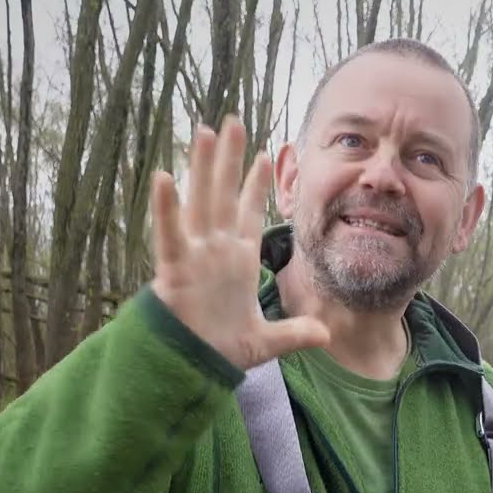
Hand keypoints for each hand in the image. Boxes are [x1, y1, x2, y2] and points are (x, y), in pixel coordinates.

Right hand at [150, 116, 329, 370]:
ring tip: (205, 131)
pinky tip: (165, 177)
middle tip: (235, 121)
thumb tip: (327, 336)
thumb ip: (294, 334)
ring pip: (199, 202)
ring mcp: (195, 256)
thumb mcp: (266, 341)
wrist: (191, 371)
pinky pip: (169, 234)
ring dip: (202, 168)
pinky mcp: (175, 269)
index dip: (257, 185)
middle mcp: (216, 251)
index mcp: (238, 261)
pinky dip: (166, 207)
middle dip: (230, 160)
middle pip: (224, 195)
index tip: (268, 155)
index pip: (250, 213)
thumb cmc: (219, 350)